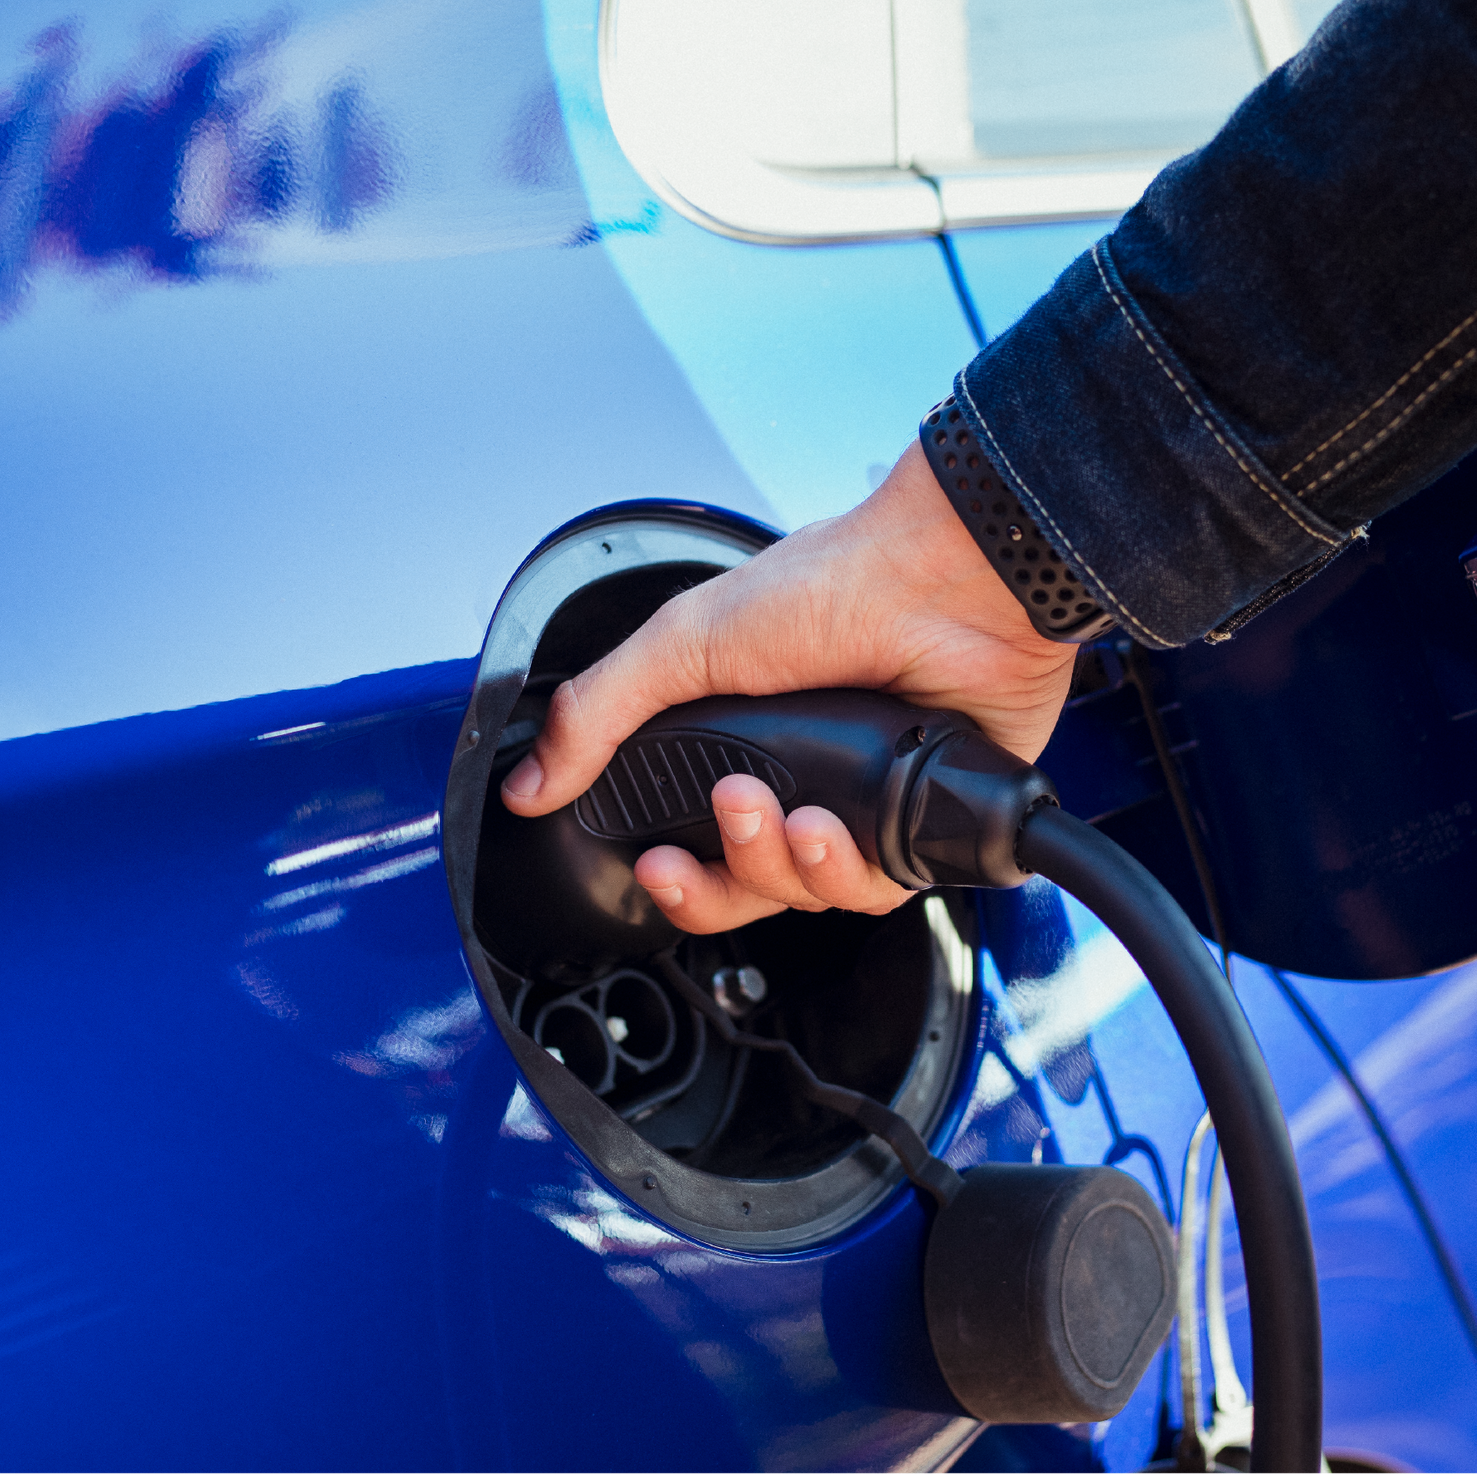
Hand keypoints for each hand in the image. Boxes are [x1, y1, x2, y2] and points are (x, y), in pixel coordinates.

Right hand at [499, 440, 1079, 932]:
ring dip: (783, 864)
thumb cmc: (835, 585)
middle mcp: (807, 779)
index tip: (657, 863)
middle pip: (750, 888)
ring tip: (786, 814)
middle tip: (719, 832)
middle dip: (722, 880)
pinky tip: (834, 830)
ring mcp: (867, 803)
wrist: (949, 581)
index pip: (701, 843)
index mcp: (747, 741)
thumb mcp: (686, 643)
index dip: (676, 875)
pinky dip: (847, 872)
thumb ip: (600, 714)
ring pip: (811, 896)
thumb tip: (527, 783)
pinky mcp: (925, 821)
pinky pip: (878, 891)